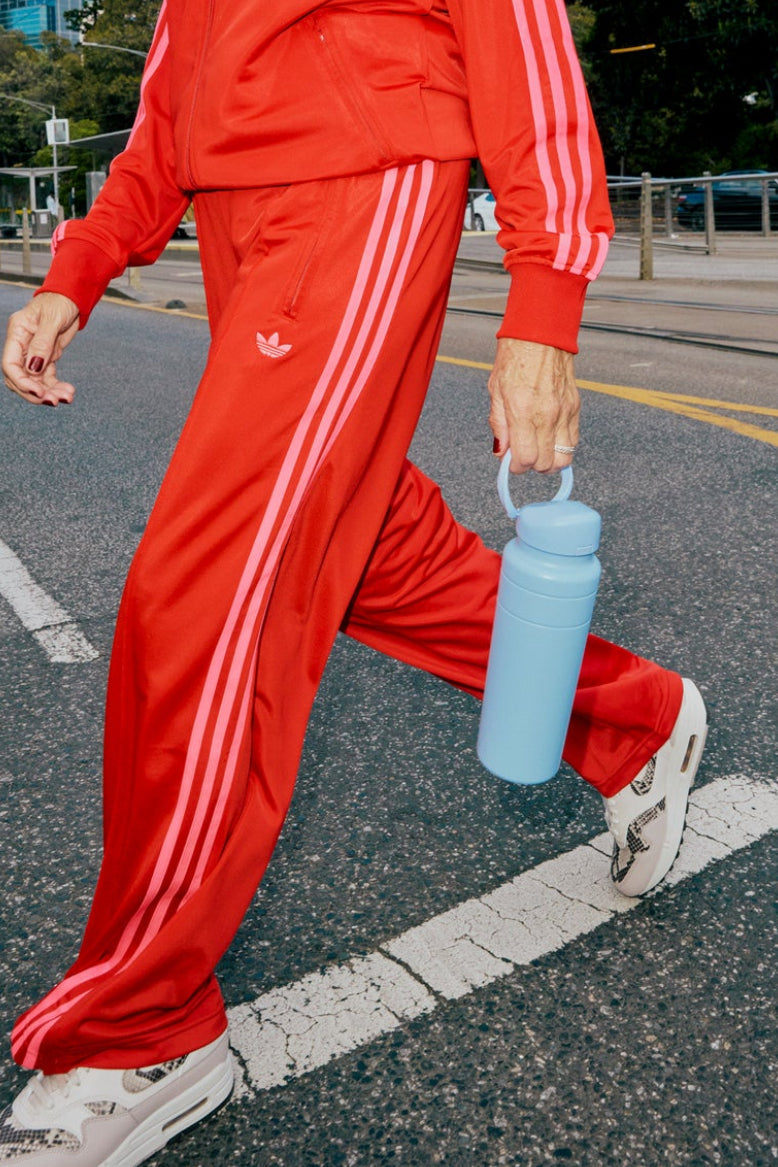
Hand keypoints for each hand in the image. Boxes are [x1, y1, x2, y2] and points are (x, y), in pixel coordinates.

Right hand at [2, 292, 79, 406]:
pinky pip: (48, 378)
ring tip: (67, 397)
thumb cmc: (59, 302)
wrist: (71, 298)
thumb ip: (42, 344)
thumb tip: (33, 368)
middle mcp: (23, 346)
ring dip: (50, 392)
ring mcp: (34, 353)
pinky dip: (57, 387)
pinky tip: (68, 392)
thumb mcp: (51, 320)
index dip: (22, 382)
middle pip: (21, 378)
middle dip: (36, 392)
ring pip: (36, 381)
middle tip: (55, 401)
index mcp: (17, 334)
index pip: (11, 365)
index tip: (39, 393)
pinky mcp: (47, 357)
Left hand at [488, 337, 579, 473]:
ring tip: (537, 448)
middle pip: (546, 464)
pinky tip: (549, 437)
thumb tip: (501, 452)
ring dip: (549, 460)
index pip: (525, 459)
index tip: (510, 462)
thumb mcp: (495, 392)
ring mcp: (564, 412)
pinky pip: (573, 441)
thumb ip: (499, 426)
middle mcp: (547, 415)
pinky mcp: (575, 407)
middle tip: (522, 453)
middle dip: (531, 466)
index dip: (516, 467)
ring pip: (564, 458)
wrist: (540, 334)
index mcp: (523, 411)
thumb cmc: (515, 358)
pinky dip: (561, 447)